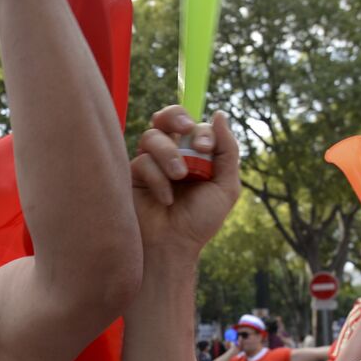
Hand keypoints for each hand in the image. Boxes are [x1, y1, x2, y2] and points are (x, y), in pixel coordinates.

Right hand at [131, 106, 239, 256]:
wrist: (174, 246)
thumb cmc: (200, 220)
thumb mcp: (225, 186)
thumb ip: (227, 151)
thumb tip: (220, 114)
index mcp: (194, 155)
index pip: (195, 127)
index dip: (200, 129)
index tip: (204, 148)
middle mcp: (171, 154)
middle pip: (167, 117)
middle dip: (175, 116)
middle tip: (185, 130)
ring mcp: (150, 163)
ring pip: (152, 136)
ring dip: (168, 154)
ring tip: (178, 177)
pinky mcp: (133, 175)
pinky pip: (142, 161)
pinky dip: (157, 179)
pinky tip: (165, 199)